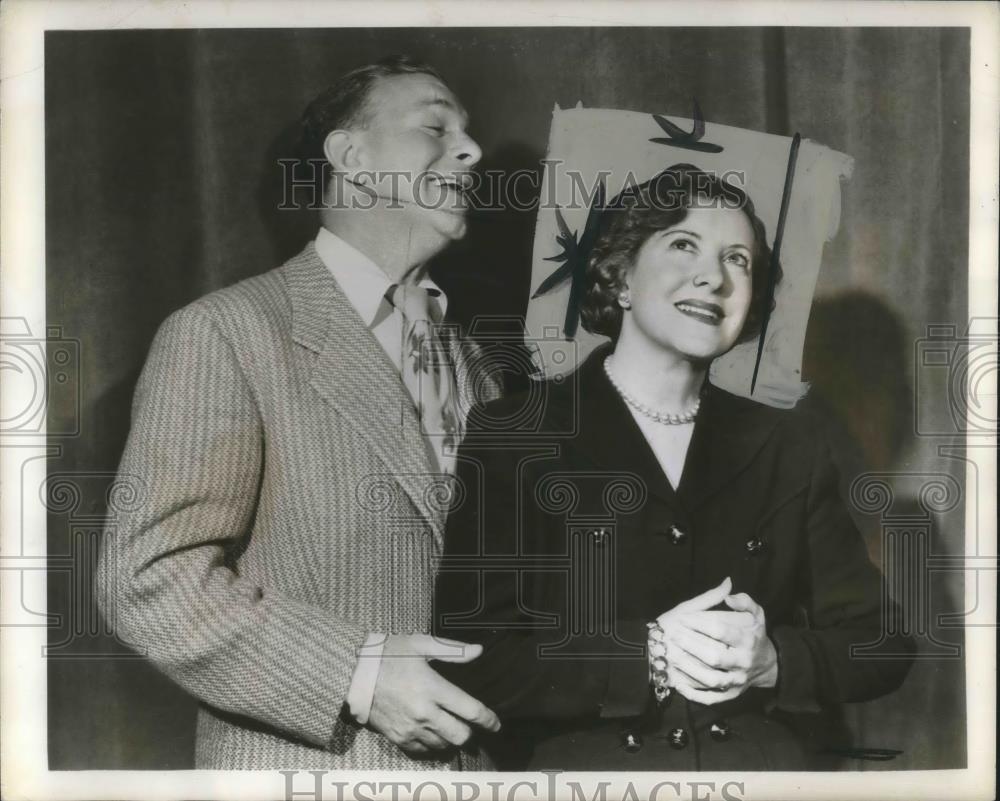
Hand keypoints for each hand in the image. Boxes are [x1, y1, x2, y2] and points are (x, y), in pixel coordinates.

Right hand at [368, 633, 500, 756]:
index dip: (488, 719)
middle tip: (469, 723)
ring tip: (449, 725)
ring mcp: (410, 728)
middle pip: (460, 735)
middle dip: (470, 731)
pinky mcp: (397, 737)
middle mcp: (424, 713)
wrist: (354, 673)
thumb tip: (478, 651)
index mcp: (432, 688)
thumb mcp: (421, 644)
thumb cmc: (389, 654)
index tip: (496, 723)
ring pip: (443, 745)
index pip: (470, 711)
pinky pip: (422, 751)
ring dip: (450, 738)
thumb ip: (453, 650)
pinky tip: (431, 732)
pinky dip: (431, 744)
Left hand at [655, 579, 777, 704]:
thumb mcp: (757, 614)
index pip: (721, 630)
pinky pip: (712, 698)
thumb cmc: (755, 634)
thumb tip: (728, 594)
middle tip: (674, 635)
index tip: (683, 617)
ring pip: (712, 679)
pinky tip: (679, 686)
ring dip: (690, 670)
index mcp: (748, 640)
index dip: (700, 622)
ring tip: (674, 656)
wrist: (767, 665)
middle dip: (692, 645)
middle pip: (715, 656)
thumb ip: (744, 601)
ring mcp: (737, 681)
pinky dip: (695, 694)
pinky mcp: (731, 695)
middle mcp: (744, 662)